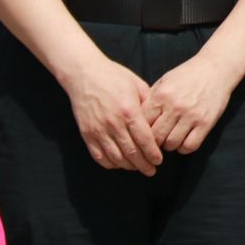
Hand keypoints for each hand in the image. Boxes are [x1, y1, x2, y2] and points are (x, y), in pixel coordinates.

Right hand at [62, 53, 161, 175]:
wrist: (85, 73)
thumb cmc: (114, 76)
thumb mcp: (137, 85)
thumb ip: (149, 104)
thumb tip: (159, 121)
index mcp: (129, 111)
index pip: (145, 140)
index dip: (153, 154)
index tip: (159, 161)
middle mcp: (114, 123)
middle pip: (132, 153)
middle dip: (144, 165)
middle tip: (151, 170)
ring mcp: (98, 130)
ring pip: (116, 158)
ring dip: (128, 166)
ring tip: (137, 167)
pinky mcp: (87, 134)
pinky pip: (99, 156)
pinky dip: (110, 164)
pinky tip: (118, 164)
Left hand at [146, 53, 235, 155]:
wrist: (216, 68)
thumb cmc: (188, 74)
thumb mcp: (165, 80)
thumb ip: (151, 98)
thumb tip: (136, 117)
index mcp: (162, 95)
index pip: (143, 122)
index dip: (141, 130)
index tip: (144, 132)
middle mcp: (175, 106)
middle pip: (156, 137)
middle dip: (154, 141)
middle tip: (157, 139)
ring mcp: (191, 115)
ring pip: (172, 144)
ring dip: (169, 145)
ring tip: (170, 138)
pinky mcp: (206, 123)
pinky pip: (190, 146)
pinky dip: (184, 148)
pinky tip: (184, 140)